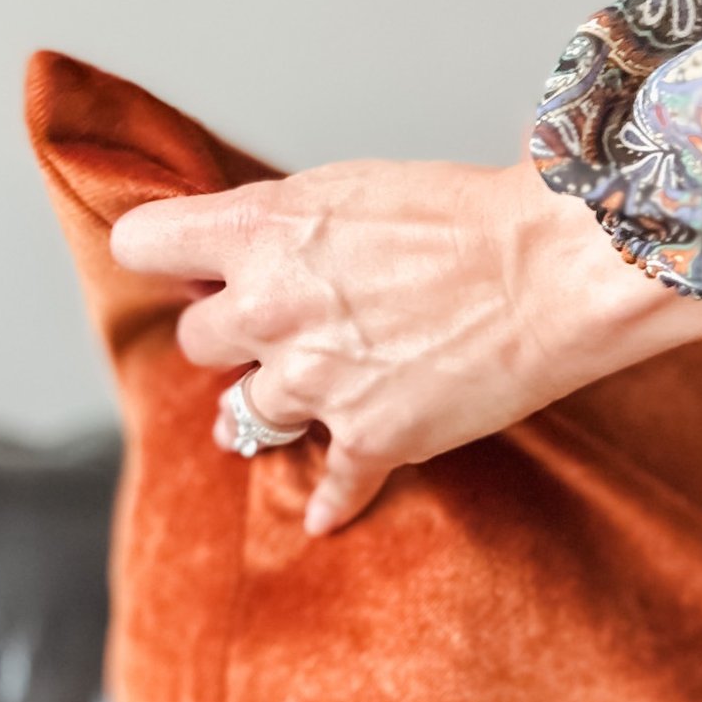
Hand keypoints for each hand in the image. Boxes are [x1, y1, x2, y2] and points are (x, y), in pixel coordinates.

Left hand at [111, 160, 701, 533]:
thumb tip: (241, 253)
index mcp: (261, 230)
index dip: (168, 256)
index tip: (190, 268)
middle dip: (237, 332)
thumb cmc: (475, 217)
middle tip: (280, 328)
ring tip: (311, 393)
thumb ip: (282, 223)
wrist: (558, 271)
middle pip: (198, 340)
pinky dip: (330, 501)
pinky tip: (322, 515)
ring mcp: (319, 383)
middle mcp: (273, 309)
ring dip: (280, 401)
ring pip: (248, 413)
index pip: (143, 246)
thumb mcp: (354, 186)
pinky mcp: (373, 438)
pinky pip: (331, 487)